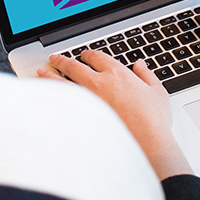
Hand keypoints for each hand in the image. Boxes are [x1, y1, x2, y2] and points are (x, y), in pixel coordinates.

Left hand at [38, 50, 192, 179]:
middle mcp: (99, 83)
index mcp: (117, 74)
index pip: (97, 57)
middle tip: (55, 58)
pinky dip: (52, 98)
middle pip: (74, 66)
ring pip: (62, 82)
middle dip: (62, 60)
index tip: (84, 55)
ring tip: (42, 72)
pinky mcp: (80, 117)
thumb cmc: (153, 121)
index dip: (89, 54)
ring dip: (50, 75)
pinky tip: (46, 98)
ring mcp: (87, 100)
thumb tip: (140, 65)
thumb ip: (147, 75)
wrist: (146, 144)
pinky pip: (62, 103)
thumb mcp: (157, 93)